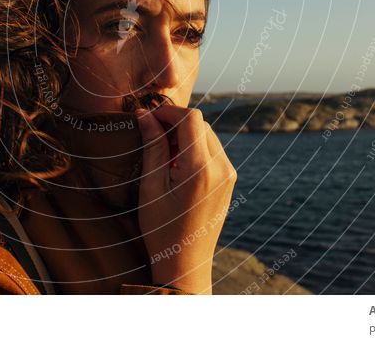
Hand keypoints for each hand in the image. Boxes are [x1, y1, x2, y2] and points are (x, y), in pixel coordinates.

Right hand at [135, 105, 237, 293]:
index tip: (147, 116)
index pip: (191, 118)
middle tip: (151, 136)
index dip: (168, 111)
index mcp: (201, 169)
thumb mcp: (151, 187)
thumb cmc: (162, 229)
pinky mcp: (229, 180)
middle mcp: (222, 168)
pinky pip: (213, 151)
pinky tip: (177, 167)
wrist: (185, 264)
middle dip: (175, 123)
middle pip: (201, 124)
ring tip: (163, 156)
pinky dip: (194, 148)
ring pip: (207, 136)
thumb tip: (145, 114)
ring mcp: (229, 174)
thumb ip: (153, 147)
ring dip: (185, 135)